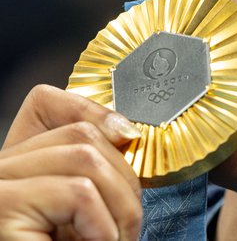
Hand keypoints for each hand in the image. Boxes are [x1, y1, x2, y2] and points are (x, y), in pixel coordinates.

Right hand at [0, 85, 142, 239]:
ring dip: (120, 207)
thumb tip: (129, 133)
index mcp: (16, 164)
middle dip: (125, 178)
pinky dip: (102, 227)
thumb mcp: (82, 213)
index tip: (129, 136)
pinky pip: (77, 193)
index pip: (50, 103)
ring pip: (86, 158)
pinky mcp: (1, 208)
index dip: (97, 111)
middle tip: (127, 226)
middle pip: (82, 134)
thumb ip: (93, 174)